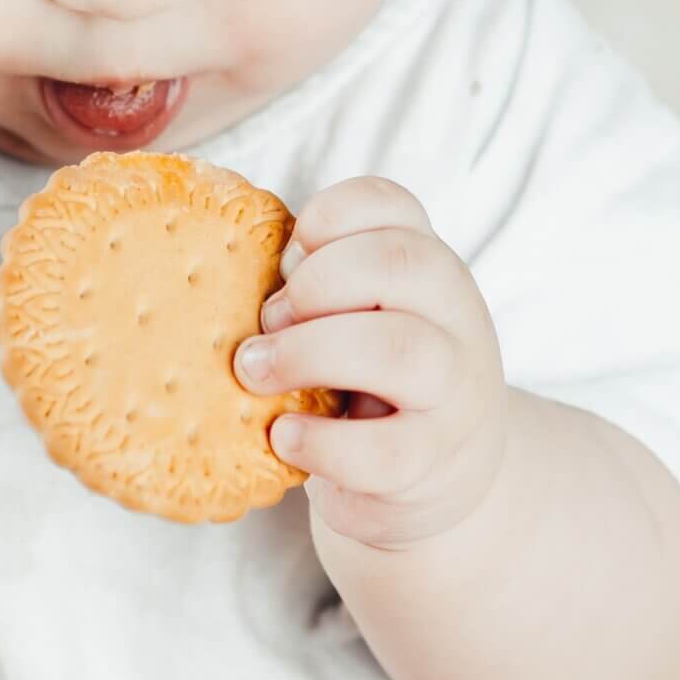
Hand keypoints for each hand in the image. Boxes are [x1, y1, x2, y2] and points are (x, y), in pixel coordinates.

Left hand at [233, 177, 508, 550]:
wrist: (444, 475)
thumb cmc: (375, 380)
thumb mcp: (363, 314)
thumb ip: (318, 286)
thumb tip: (223, 269)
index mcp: (427, 265)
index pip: (392, 203)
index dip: (327, 217)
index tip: (286, 258)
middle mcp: (455, 315)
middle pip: (399, 262)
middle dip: (315, 283)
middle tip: (266, 321)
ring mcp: (454, 391)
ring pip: (401, 349)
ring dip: (309, 353)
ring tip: (256, 372)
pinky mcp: (432, 461)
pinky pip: (384, 449)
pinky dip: (321, 441)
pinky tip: (283, 435)